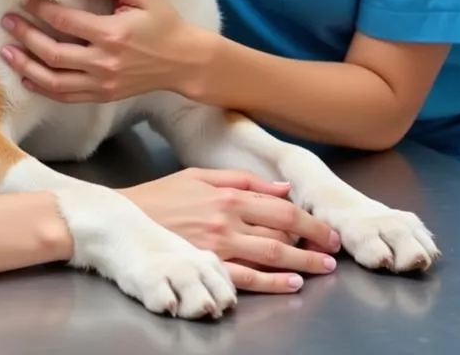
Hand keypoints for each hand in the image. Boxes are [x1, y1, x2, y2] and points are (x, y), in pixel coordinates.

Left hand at [0, 0, 208, 101]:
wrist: (185, 61)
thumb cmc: (164, 23)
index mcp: (112, 34)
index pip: (65, 21)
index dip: (40, 9)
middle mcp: (103, 62)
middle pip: (52, 53)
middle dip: (25, 36)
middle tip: (6, 21)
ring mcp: (102, 83)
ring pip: (53, 80)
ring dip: (26, 65)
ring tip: (5, 51)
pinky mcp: (103, 96)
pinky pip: (65, 96)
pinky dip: (42, 88)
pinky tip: (26, 76)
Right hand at [122, 168, 341, 293]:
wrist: (126, 219)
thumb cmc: (161, 195)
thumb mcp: (198, 175)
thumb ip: (240, 179)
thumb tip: (281, 187)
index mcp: (226, 194)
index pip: (278, 205)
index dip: (307, 217)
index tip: (325, 226)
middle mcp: (226, 218)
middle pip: (281, 230)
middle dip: (313, 239)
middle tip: (333, 249)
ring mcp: (218, 244)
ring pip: (270, 254)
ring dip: (302, 262)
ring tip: (324, 268)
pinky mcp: (208, 265)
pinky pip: (247, 278)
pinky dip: (273, 282)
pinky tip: (292, 284)